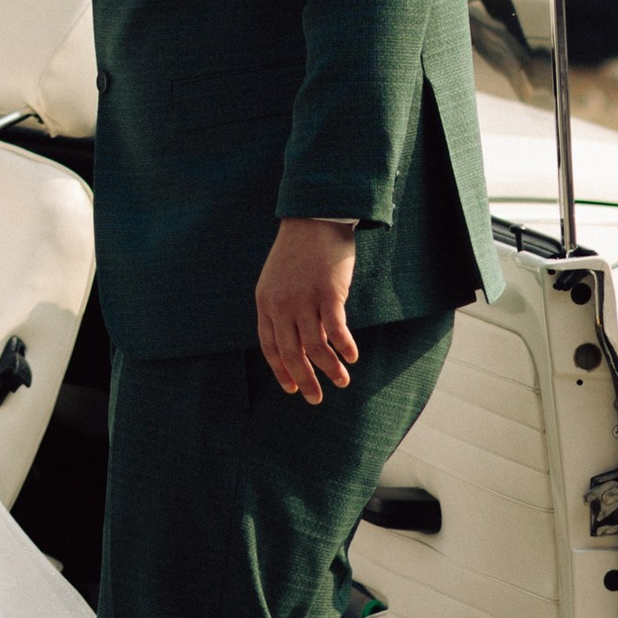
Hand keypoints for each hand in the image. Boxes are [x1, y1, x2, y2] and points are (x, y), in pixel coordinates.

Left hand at [255, 219, 359, 404]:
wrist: (313, 218)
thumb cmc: (298, 250)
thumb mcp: (277, 279)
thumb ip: (281, 307)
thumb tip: (296, 339)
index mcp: (265, 302)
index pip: (270, 346)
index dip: (281, 370)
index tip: (292, 387)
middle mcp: (281, 304)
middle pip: (291, 352)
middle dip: (304, 379)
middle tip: (315, 399)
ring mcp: (304, 299)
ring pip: (316, 346)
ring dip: (329, 368)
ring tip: (341, 381)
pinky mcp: (328, 294)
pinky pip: (336, 330)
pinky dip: (344, 347)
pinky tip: (352, 357)